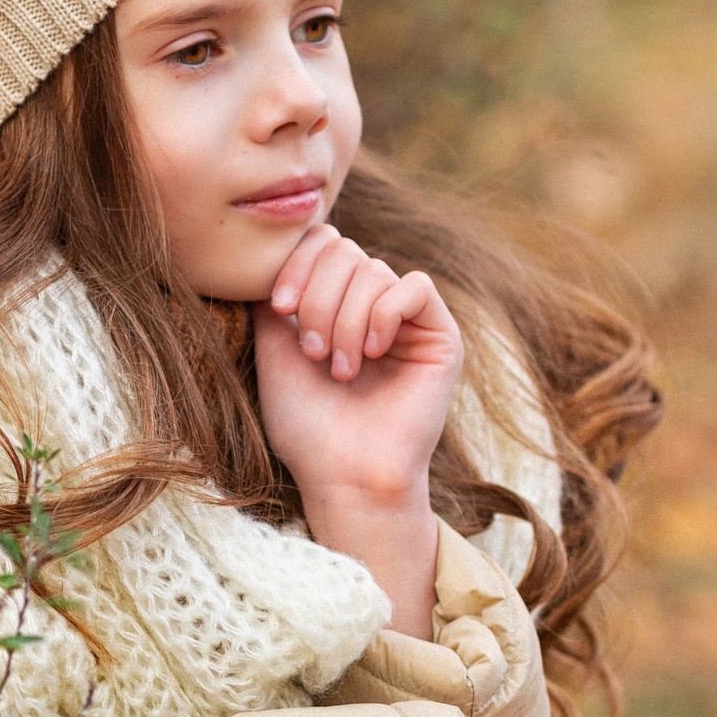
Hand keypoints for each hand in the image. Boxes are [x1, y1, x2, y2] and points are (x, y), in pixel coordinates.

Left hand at [252, 225, 463, 502]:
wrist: (344, 474)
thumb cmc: (307, 424)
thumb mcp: (274, 347)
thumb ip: (277, 294)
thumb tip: (279, 249)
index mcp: (334, 303)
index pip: (321, 242)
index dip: (298, 262)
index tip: (279, 307)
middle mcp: (371, 305)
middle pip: (345, 250)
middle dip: (320, 297)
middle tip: (313, 353)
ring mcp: (408, 320)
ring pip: (374, 271)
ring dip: (346, 319)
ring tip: (341, 370)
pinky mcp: (441, 336)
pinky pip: (414, 287)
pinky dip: (384, 315)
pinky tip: (372, 353)